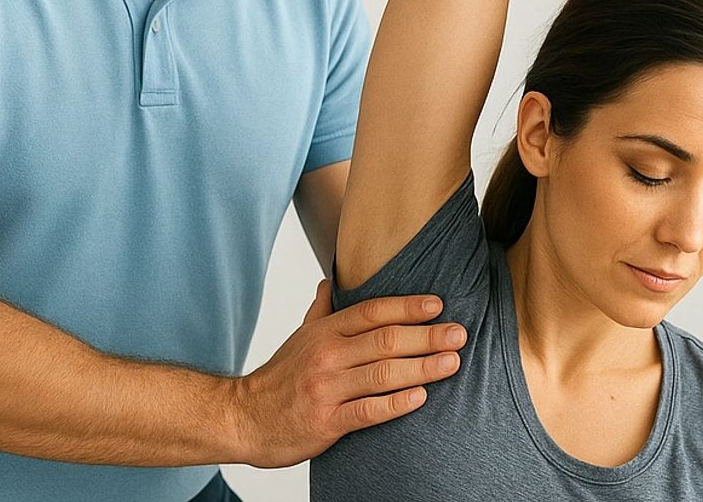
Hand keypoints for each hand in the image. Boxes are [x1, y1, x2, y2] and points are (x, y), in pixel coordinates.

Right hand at [232, 280, 466, 467]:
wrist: (244, 418)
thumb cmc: (279, 378)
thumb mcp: (299, 337)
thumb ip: (321, 310)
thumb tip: (332, 280)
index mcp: (324, 332)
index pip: (372, 311)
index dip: (407, 306)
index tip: (437, 305)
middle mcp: (326, 356)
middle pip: (384, 340)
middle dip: (427, 336)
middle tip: (458, 334)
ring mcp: (327, 389)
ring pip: (382, 374)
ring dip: (422, 367)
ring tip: (452, 363)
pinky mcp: (327, 422)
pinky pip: (368, 411)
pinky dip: (396, 404)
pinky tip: (421, 397)